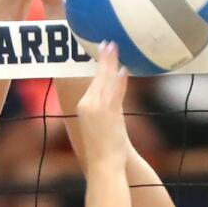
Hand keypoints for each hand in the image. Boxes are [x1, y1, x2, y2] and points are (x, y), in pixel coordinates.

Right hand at [75, 42, 128, 167]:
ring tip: (114, 48)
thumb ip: (103, 111)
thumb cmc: (102, 149)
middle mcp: (88, 104)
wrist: (103, 164)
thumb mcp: (97, 126)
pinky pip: (115, 91)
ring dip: (110, 62)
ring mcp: (97, 107)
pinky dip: (120, 79)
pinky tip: (124, 68)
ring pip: (105, 80)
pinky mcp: (108, 112)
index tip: (102, 52)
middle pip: (98, 77)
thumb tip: (111, 101)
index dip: (99, 66)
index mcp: (83, 106)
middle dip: (103, 59)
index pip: (92, 82)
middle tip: (107, 43)